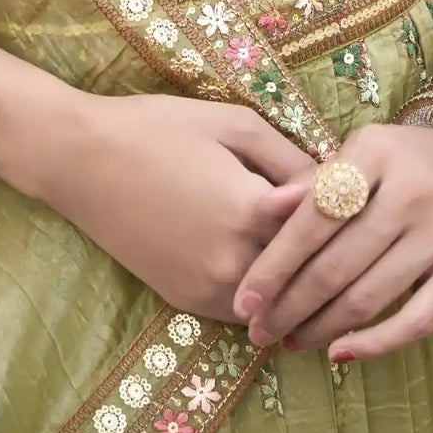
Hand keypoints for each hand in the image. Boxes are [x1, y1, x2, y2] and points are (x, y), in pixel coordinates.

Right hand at [35, 91, 314, 323]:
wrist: (82, 160)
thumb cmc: (158, 128)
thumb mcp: (232, 123)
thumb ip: (288, 155)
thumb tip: (331, 180)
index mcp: (252, 210)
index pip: (323, 225)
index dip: (340, 208)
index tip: (350, 194)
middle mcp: (235, 260)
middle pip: (304, 268)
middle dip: (323, 248)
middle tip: (338, 227)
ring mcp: (207, 287)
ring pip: (276, 300)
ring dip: (293, 280)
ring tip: (303, 249)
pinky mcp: (185, 300)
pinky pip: (241, 309)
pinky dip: (261, 294)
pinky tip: (264, 264)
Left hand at [231, 122, 432, 361]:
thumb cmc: (407, 158)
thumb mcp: (364, 149)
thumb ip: (318, 181)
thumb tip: (265, 213)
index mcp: (374, 153)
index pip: (312, 218)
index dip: (274, 265)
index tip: (243, 300)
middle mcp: (409, 191)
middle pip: (336, 263)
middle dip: (290, 305)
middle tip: (259, 331)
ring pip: (370, 295)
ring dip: (322, 327)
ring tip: (290, 340)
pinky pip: (418, 319)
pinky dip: (376, 343)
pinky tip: (340, 353)